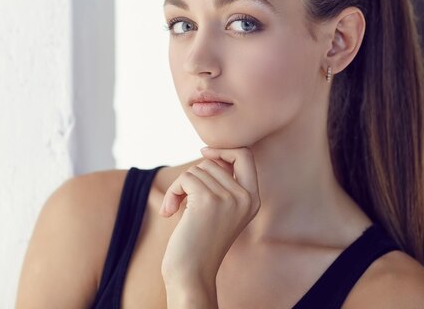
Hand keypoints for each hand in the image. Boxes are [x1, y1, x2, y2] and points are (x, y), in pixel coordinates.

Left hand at [159, 147, 260, 292]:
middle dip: (192, 177)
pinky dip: (173, 192)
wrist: (191, 274)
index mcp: (253, 199)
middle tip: (181, 199)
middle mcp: (246, 197)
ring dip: (179, 187)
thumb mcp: (219, 210)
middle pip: (213, 162)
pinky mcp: (208, 200)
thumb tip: (211, 153)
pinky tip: (170, 212)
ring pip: (196, 170)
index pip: (246, 155)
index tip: (204, 153)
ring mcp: (229, 198)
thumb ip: (222, 183)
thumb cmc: (199, 242)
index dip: (224, 149)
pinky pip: (185, 179)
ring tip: (176, 209)